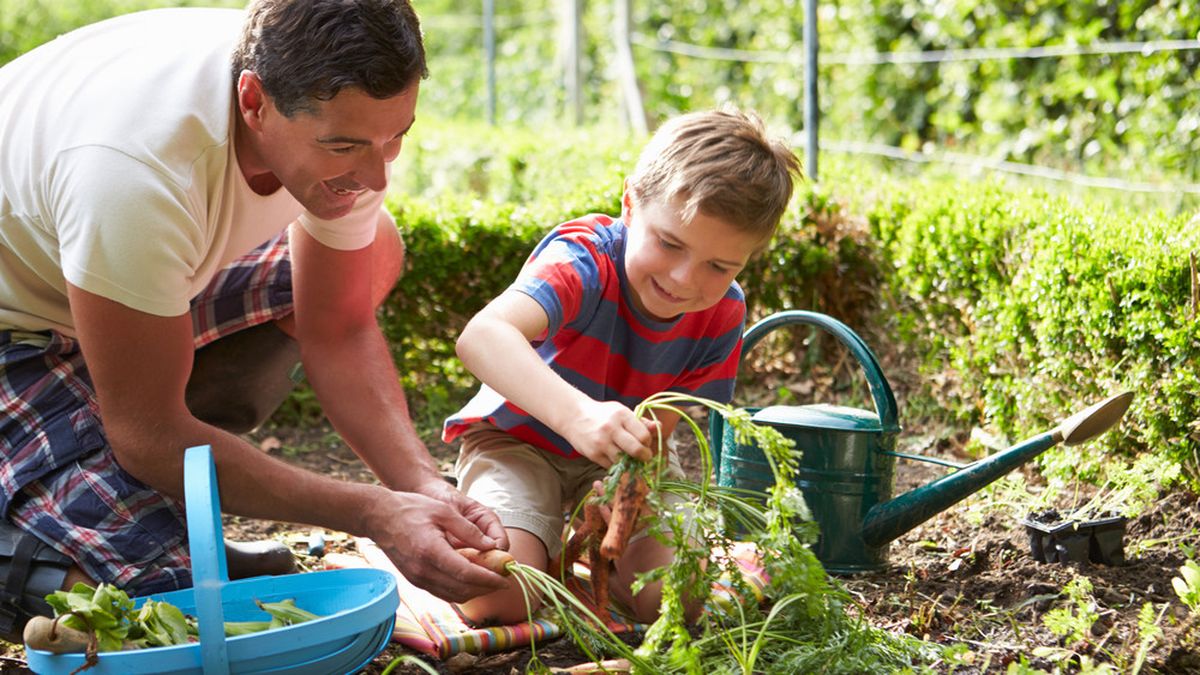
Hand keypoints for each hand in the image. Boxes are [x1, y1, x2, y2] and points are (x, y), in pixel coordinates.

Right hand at [362, 486, 509, 602]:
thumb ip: (469, 530)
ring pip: (453, 595)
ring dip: (474, 592)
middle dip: (486, 588)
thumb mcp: (444, 511)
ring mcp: (417, 579)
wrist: (378, 517)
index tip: (506, 579)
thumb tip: (492, 546)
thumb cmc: (411, 508)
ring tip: (490, 581)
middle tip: (503, 581)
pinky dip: (460, 590)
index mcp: (431, 552)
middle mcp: (423, 571)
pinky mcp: (415, 580)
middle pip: (462, 590)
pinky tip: (471, 580)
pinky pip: (442, 592)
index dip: (489, 580)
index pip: (467, 574)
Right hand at [562, 400, 655, 466]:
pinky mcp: (593, 454)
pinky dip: (617, 465)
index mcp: (622, 415)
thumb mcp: (621, 412)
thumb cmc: (603, 415)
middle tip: (644, 457)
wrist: (574, 416)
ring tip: (629, 457)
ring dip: (630, 463)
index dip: (648, 442)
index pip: (644, 435)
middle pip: (636, 450)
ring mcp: (601, 443)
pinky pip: (611, 466)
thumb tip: (658, 427)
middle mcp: (611, 429)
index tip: (646, 444)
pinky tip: (616, 458)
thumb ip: (640, 422)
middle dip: (644, 457)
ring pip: (624, 461)